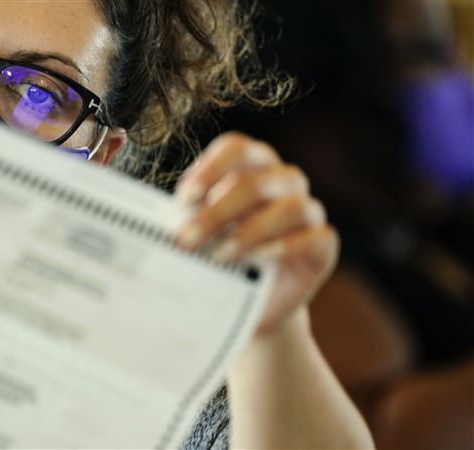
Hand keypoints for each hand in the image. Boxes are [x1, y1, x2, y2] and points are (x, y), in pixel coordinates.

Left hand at [175, 132, 338, 334]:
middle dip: (216, 213)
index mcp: (253, 166)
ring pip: (290, 206)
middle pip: (255, 182)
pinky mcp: (324, 244)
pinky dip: (286, 246)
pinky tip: (259, 259)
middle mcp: (284, 181)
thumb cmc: (222, 255)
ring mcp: (308, 210)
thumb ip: (188, 220)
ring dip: (250, 231)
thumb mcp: (201, 235)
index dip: (210, 169)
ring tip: (220, 256)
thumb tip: (161, 223)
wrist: (251, 301)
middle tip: (187, 240)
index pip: (237, 148)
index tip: (183, 201)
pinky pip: (315, 237)